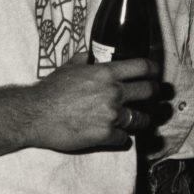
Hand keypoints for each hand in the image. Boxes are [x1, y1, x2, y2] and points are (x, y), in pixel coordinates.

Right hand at [27, 55, 158, 150]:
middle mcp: (113, 92)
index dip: (153, 69)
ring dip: (142, 119)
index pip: (141, 67)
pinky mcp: (105, 136)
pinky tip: (118, 136)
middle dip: (154, 93)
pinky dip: (122, 138)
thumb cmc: (51, 89)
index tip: (156, 73)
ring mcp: (111, 115)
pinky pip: (124, 138)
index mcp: (105, 73)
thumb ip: (84, 60)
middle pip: (148, 91)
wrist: (36, 114)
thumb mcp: (69, 67)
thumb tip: (90, 55)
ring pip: (140, 118)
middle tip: (155, 96)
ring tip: (141, 120)